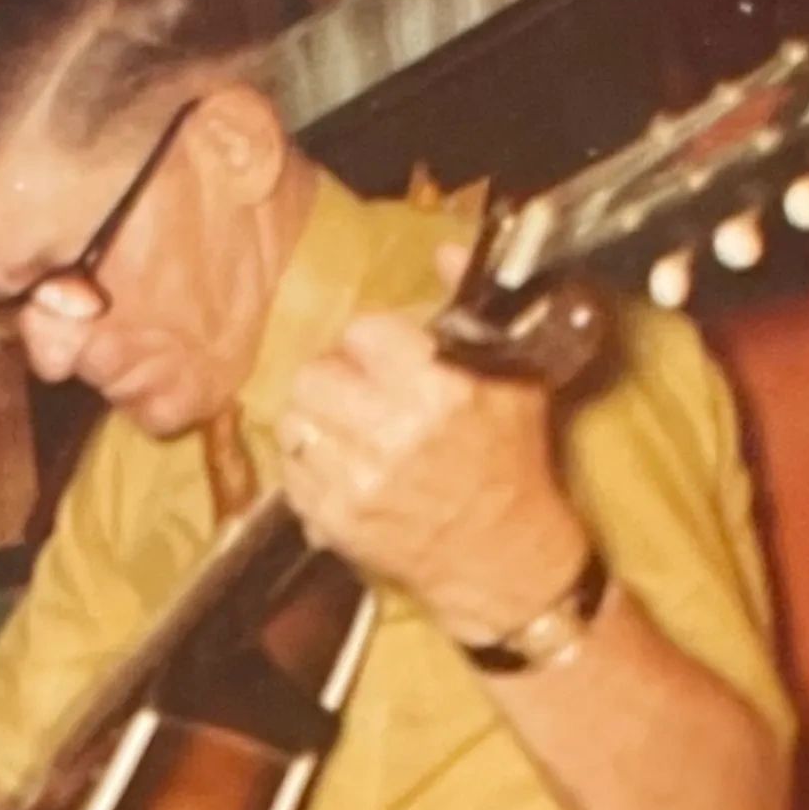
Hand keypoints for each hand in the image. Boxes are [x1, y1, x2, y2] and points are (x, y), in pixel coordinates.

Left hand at [275, 250, 591, 646]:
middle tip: (357, 396)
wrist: (507, 561)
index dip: (373, 343)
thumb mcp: (517, 378)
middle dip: (334, 380)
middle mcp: (391, 435)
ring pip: (294, 425)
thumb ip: (475, 310)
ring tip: (346, 434)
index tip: (387, 361)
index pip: (362, 332)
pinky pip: (291, 477)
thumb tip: (446, 247)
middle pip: (314, 376)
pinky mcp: (337, 523)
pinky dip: (309, 471)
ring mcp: (358, 483)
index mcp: (436, 391)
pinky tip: (341, 472)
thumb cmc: (513, 466)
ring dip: (316, 425)